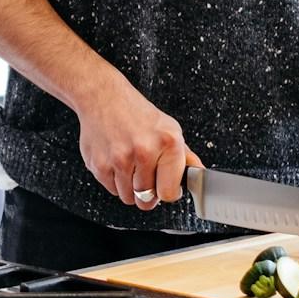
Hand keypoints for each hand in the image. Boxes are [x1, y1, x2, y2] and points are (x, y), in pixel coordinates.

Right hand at [75, 75, 202, 210]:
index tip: (164, 185)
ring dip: (129, 188)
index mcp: (168, 143)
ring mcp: (121, 159)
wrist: (102, 97)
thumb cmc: (135, 112)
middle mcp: (145, 151)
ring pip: (128, 197)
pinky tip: (116, 161)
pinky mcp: (100, 164)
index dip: (167, 192)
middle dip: (147, 193)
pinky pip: (111, 189)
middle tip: (145, 175)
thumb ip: (184, 155)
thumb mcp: (167, 127)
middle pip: (147, 200)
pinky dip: (114, 181)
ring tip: (129, 165)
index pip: (169, 193)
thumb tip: (198, 173)